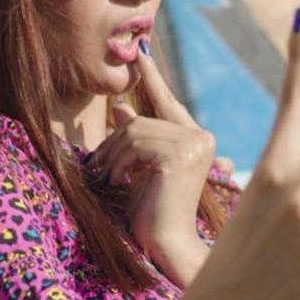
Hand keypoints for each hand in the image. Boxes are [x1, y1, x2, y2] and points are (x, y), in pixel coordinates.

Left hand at [89, 39, 215, 286]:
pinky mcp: (180, 155)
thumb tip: (120, 106)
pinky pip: (135, 144)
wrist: (165, 244)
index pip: (167, 103)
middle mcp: (201, 138)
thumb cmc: (152, 212)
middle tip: (98, 164)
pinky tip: (116, 181)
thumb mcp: (140, 167)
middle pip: (144, 120)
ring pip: (136, 131)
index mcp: (197, 140)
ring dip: (113, 155)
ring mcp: (194, 144)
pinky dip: (118, 162)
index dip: (151, 80)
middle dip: (115, 140)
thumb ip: (136, 137)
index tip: (139, 56)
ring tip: (108, 178)